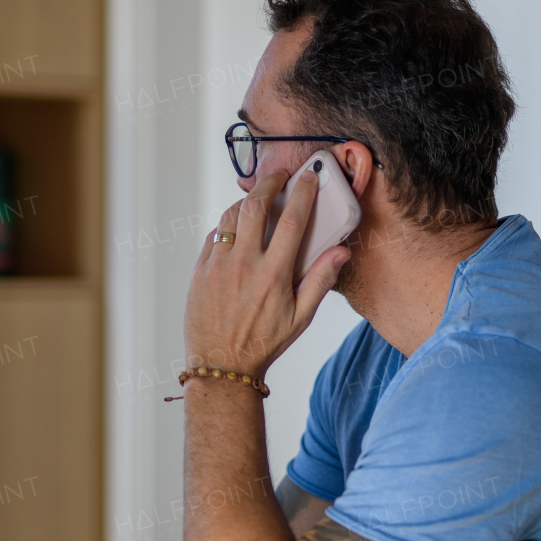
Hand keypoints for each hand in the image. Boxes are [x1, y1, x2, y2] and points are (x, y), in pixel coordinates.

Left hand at [184, 170, 348, 378]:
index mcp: (273, 275)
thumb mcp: (300, 317)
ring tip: (257, 199)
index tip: (308, 178)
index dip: (302, 193)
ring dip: (245, 201)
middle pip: (255, 206)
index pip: (292, 220)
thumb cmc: (263, 343)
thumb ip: (321, 281)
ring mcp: (218, 266)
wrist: (221, 363)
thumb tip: (340, 252)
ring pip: (230, 216)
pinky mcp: (200, 270)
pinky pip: (213, 236)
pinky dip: (227, 226)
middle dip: (269, 184)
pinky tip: (237, 230)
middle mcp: (244, 265)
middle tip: (279, 177)